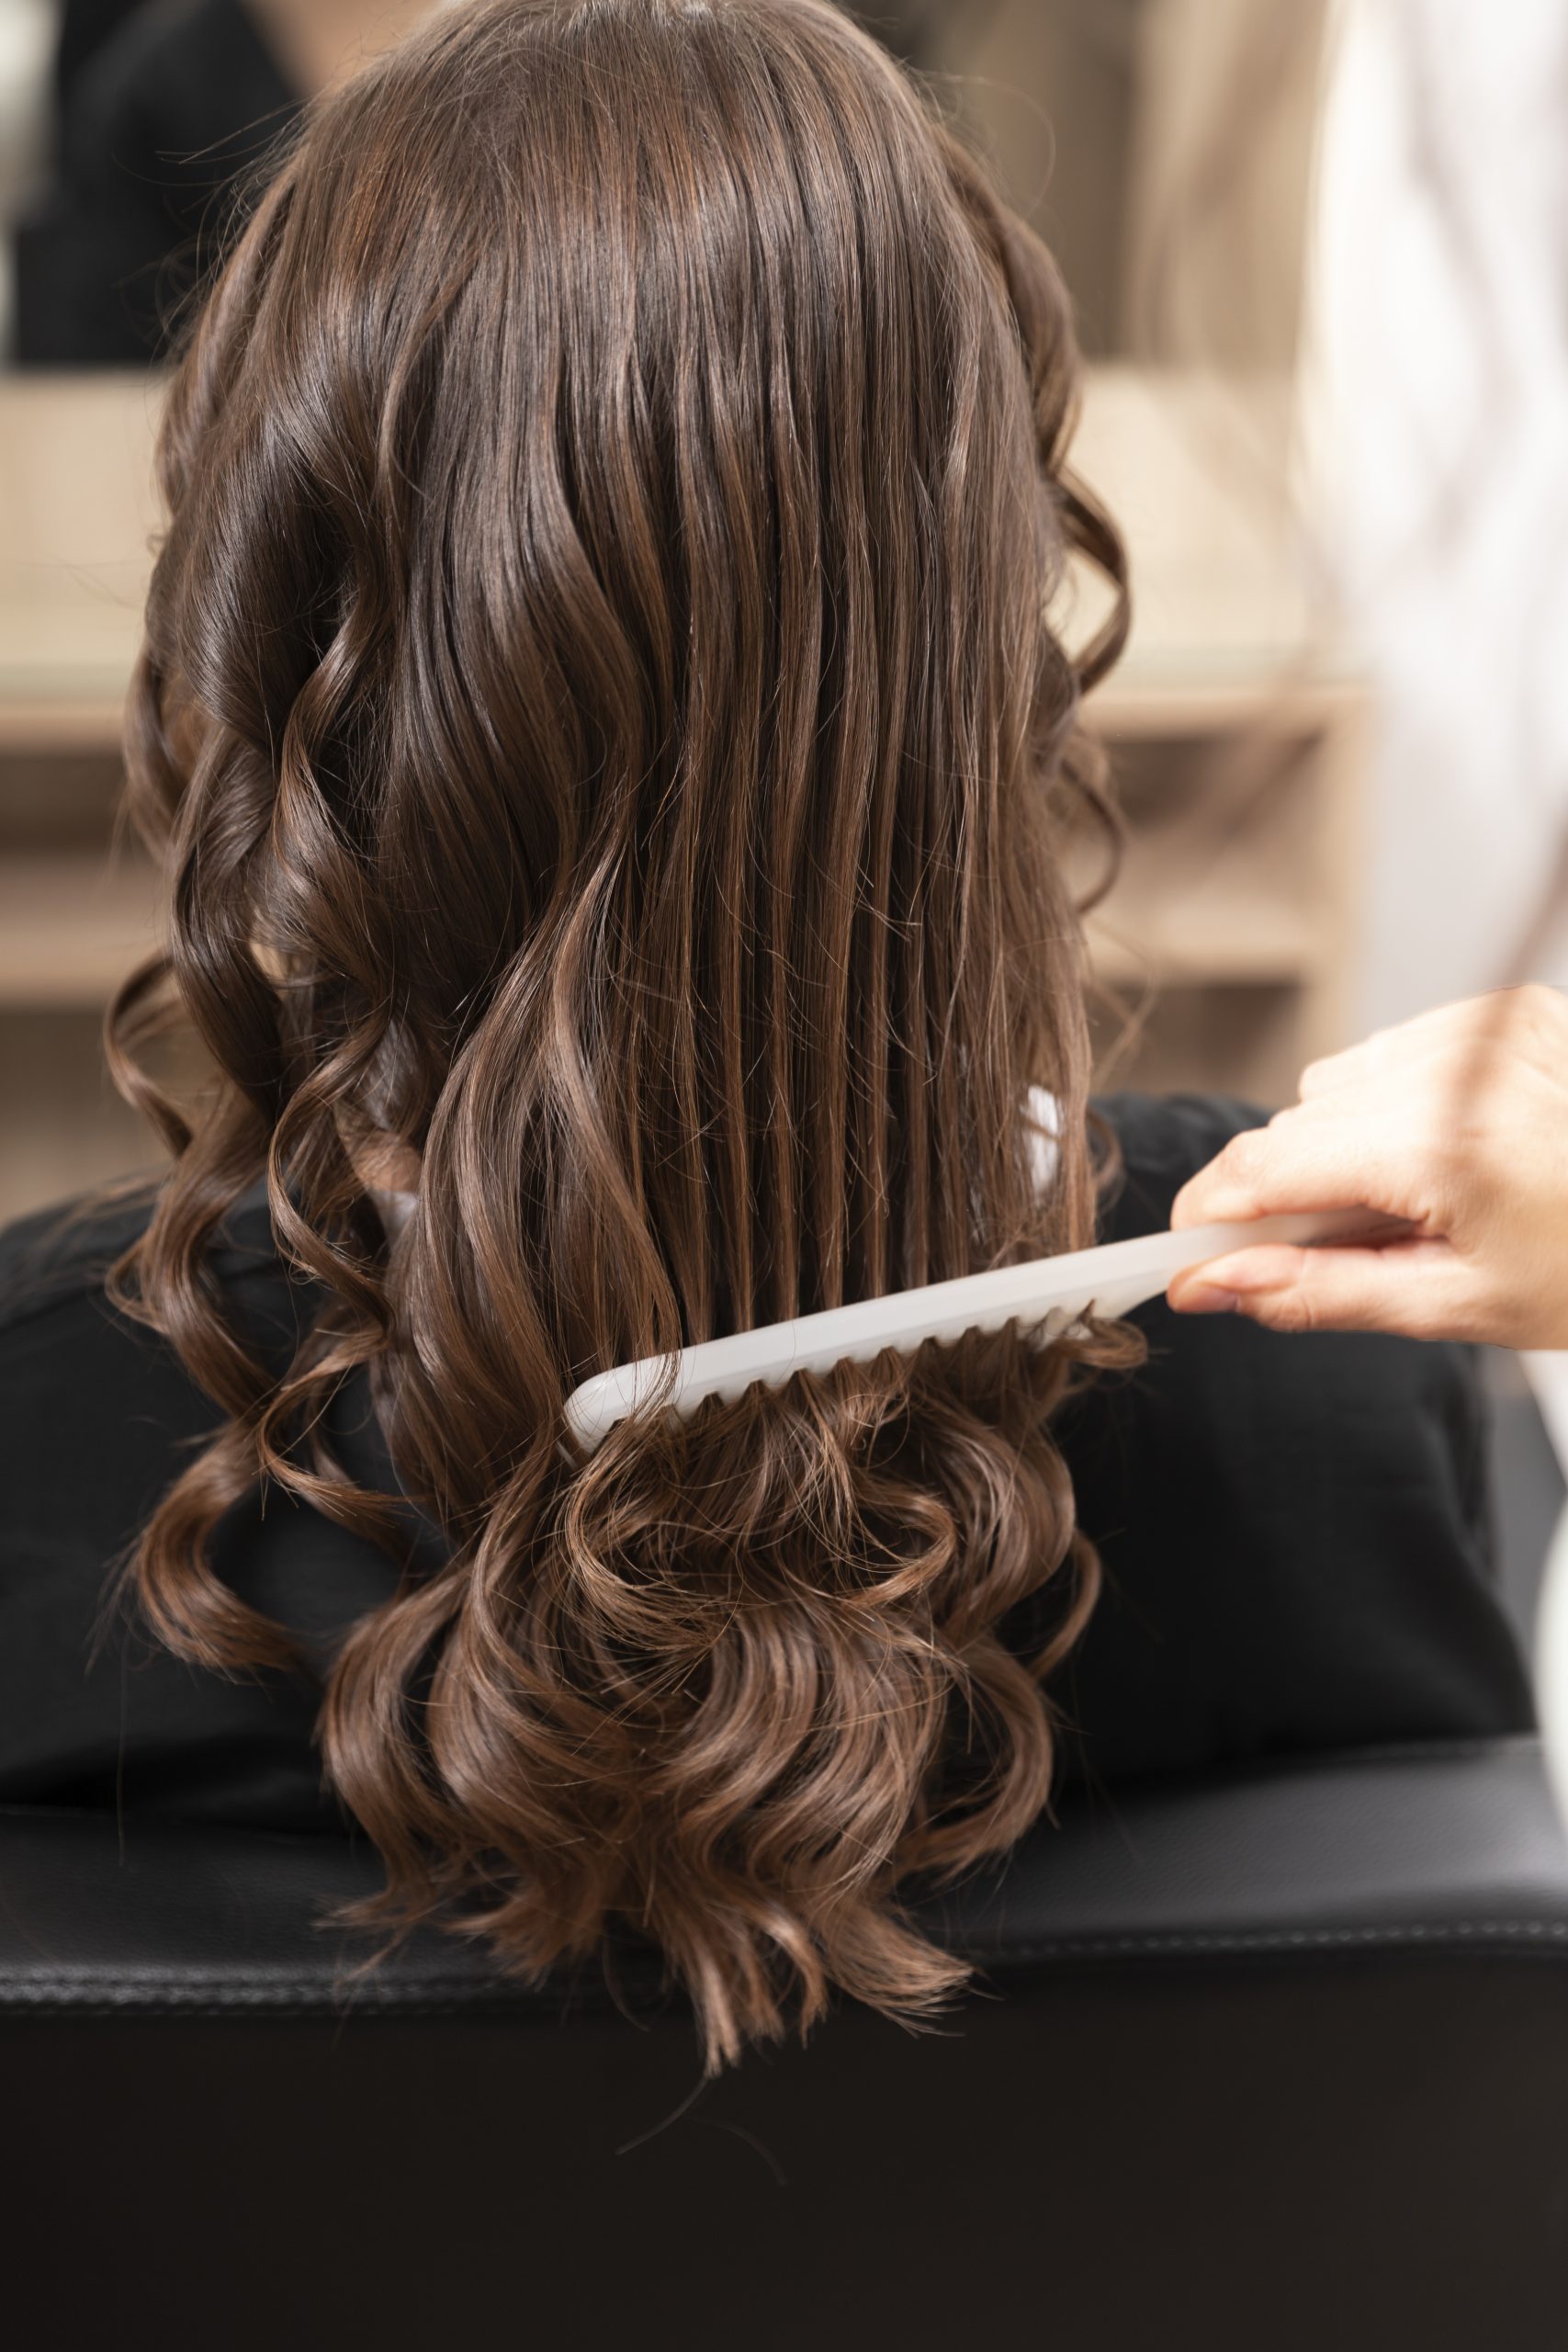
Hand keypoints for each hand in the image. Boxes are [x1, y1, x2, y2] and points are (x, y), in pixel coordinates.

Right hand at [1165, 986, 1567, 1347]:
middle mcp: (1462, 1067)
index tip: (1183, 1260)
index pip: (1272, 1166)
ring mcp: (1487, 1027)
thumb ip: (1323, 1293)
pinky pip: (1392, 1055)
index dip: (1212, 1216)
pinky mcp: (1509, 1010)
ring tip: (1409, 1206)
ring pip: (1336, 1085)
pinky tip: (1445, 1155)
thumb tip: (1221, 1287)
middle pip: (1296, 1125)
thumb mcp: (1461, 1307)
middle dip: (1283, 1196)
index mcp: (1448, 1147)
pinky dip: (1391, 1106)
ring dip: (1339, 1148)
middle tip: (1314, 1258)